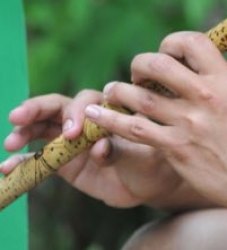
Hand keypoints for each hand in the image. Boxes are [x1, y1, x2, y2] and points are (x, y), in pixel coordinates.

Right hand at [2, 90, 181, 207]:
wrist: (151, 184)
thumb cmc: (155, 161)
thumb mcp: (145, 157)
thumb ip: (122, 150)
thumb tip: (99, 148)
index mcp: (110, 109)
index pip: (88, 101)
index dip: (77, 112)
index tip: (73, 132)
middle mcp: (88, 118)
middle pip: (58, 106)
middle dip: (36, 109)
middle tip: (18, 118)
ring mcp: (72, 138)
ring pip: (42, 127)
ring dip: (24, 132)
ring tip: (10, 144)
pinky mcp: (62, 160)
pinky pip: (37, 157)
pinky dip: (21, 161)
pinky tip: (7, 167)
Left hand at [83, 31, 226, 213]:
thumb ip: (214, 79)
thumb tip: (185, 62)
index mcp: (226, 78)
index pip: (191, 42)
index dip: (171, 43)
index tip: (165, 55)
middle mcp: (207, 96)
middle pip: (158, 64)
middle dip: (140, 64)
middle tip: (137, 75)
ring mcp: (189, 123)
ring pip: (139, 96)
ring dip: (118, 90)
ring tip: (112, 91)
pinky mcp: (175, 148)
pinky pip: (133, 128)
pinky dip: (109, 119)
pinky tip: (97, 115)